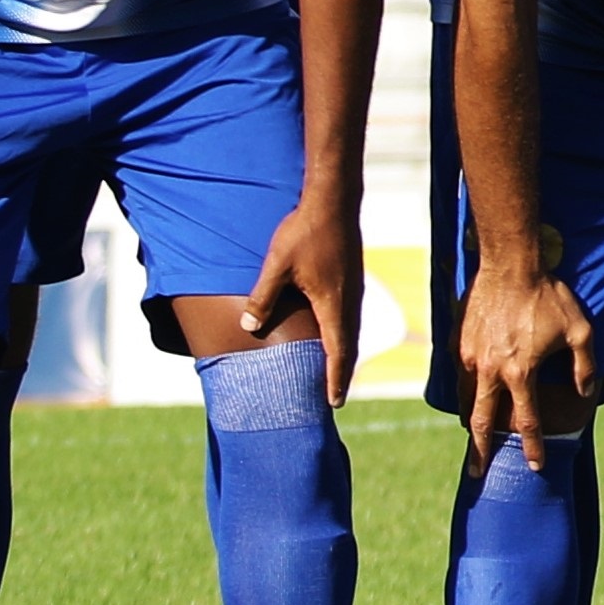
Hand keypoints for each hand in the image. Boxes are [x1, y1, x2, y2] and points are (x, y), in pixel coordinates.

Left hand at [242, 198, 365, 405]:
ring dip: (344, 355)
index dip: (335, 379)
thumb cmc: (304, 233)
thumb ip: (263, 297)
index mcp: (333, 304)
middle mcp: (349, 301)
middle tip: (335, 399)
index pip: (338, 352)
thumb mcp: (276, 266)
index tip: (334, 402)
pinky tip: (335, 336)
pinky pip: (351, 318)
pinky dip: (345, 336)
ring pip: (352, 332)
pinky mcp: (352, 280)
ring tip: (336, 373)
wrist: (333, 202)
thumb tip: (249, 327)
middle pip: (350, 347)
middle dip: (342, 374)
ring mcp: (354, 290)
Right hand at [458, 258, 596, 475]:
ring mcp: (470, 357)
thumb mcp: (579, 330)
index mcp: (520, 373)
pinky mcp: (458, 343)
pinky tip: (467, 398)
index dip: (532, 445)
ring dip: (469, 422)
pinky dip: (463, 392)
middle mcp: (490, 371)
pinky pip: (459, 375)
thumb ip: (583, 365)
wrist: (510, 265)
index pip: (527, 420)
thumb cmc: (548, 295)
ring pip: (466, 399)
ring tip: (472, 439)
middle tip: (476, 472)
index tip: (534, 465)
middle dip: (480, 451)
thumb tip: (584, 391)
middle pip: (482, 422)